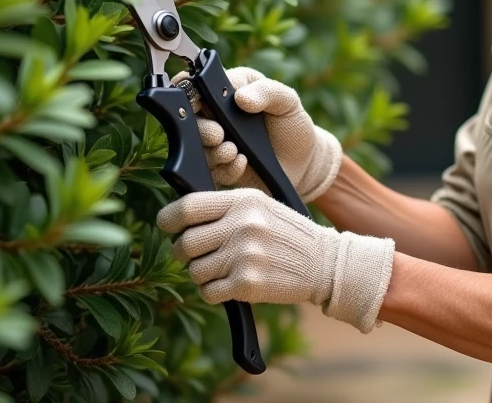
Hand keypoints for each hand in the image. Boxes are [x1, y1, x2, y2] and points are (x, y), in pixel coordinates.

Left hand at [157, 188, 394, 332]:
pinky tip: (231, 284)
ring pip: (194, 271)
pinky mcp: (248, 284)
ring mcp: (245, 255)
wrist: (324, 262)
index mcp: (243, 200)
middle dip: (183, 253)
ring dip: (202, 275)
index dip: (168, 219)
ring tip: (223, 269)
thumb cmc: (286, 233)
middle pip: (185, 243)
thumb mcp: (260, 206)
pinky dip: (214, 292)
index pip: (187, 207)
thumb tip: (179, 216)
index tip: (167, 226)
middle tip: (195, 255)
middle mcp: (242, 225)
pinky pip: (208, 292)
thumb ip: (224, 208)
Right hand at [175, 67, 341, 201]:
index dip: (188, 91)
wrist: (303, 161)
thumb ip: (267, 92)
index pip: (194, 86)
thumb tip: (241, 98)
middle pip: (190, 121)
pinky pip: (213, 172)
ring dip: (213, 151)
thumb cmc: (292, 123)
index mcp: (227, 90)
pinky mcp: (220, 170)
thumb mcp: (287, 100)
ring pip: (197, 149)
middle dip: (202, 128)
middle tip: (220, 134)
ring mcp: (215, 145)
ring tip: (234, 150)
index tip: (197, 102)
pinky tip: (242, 163)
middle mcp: (215, 117)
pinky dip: (226, 169)